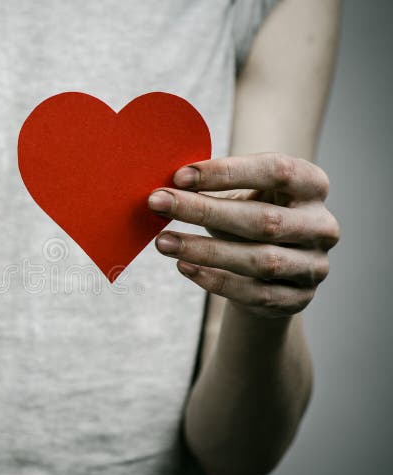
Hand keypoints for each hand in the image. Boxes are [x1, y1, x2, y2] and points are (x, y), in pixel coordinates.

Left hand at [147, 153, 338, 318]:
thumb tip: (166, 183)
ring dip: (204, 250)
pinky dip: (214, 280)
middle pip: (263, 220)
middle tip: (157, 203)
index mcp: (312, 185)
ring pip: (260, 260)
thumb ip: (214, 186)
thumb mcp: (242, 195)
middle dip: (204, 211)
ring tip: (163, 241)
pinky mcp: (297, 299)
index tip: (180, 175)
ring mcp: (314, 265)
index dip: (227, 172)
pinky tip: (183, 266)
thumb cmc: (249, 218)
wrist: (272, 272)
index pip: (277, 171)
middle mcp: (321, 225)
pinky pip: (253, 293)